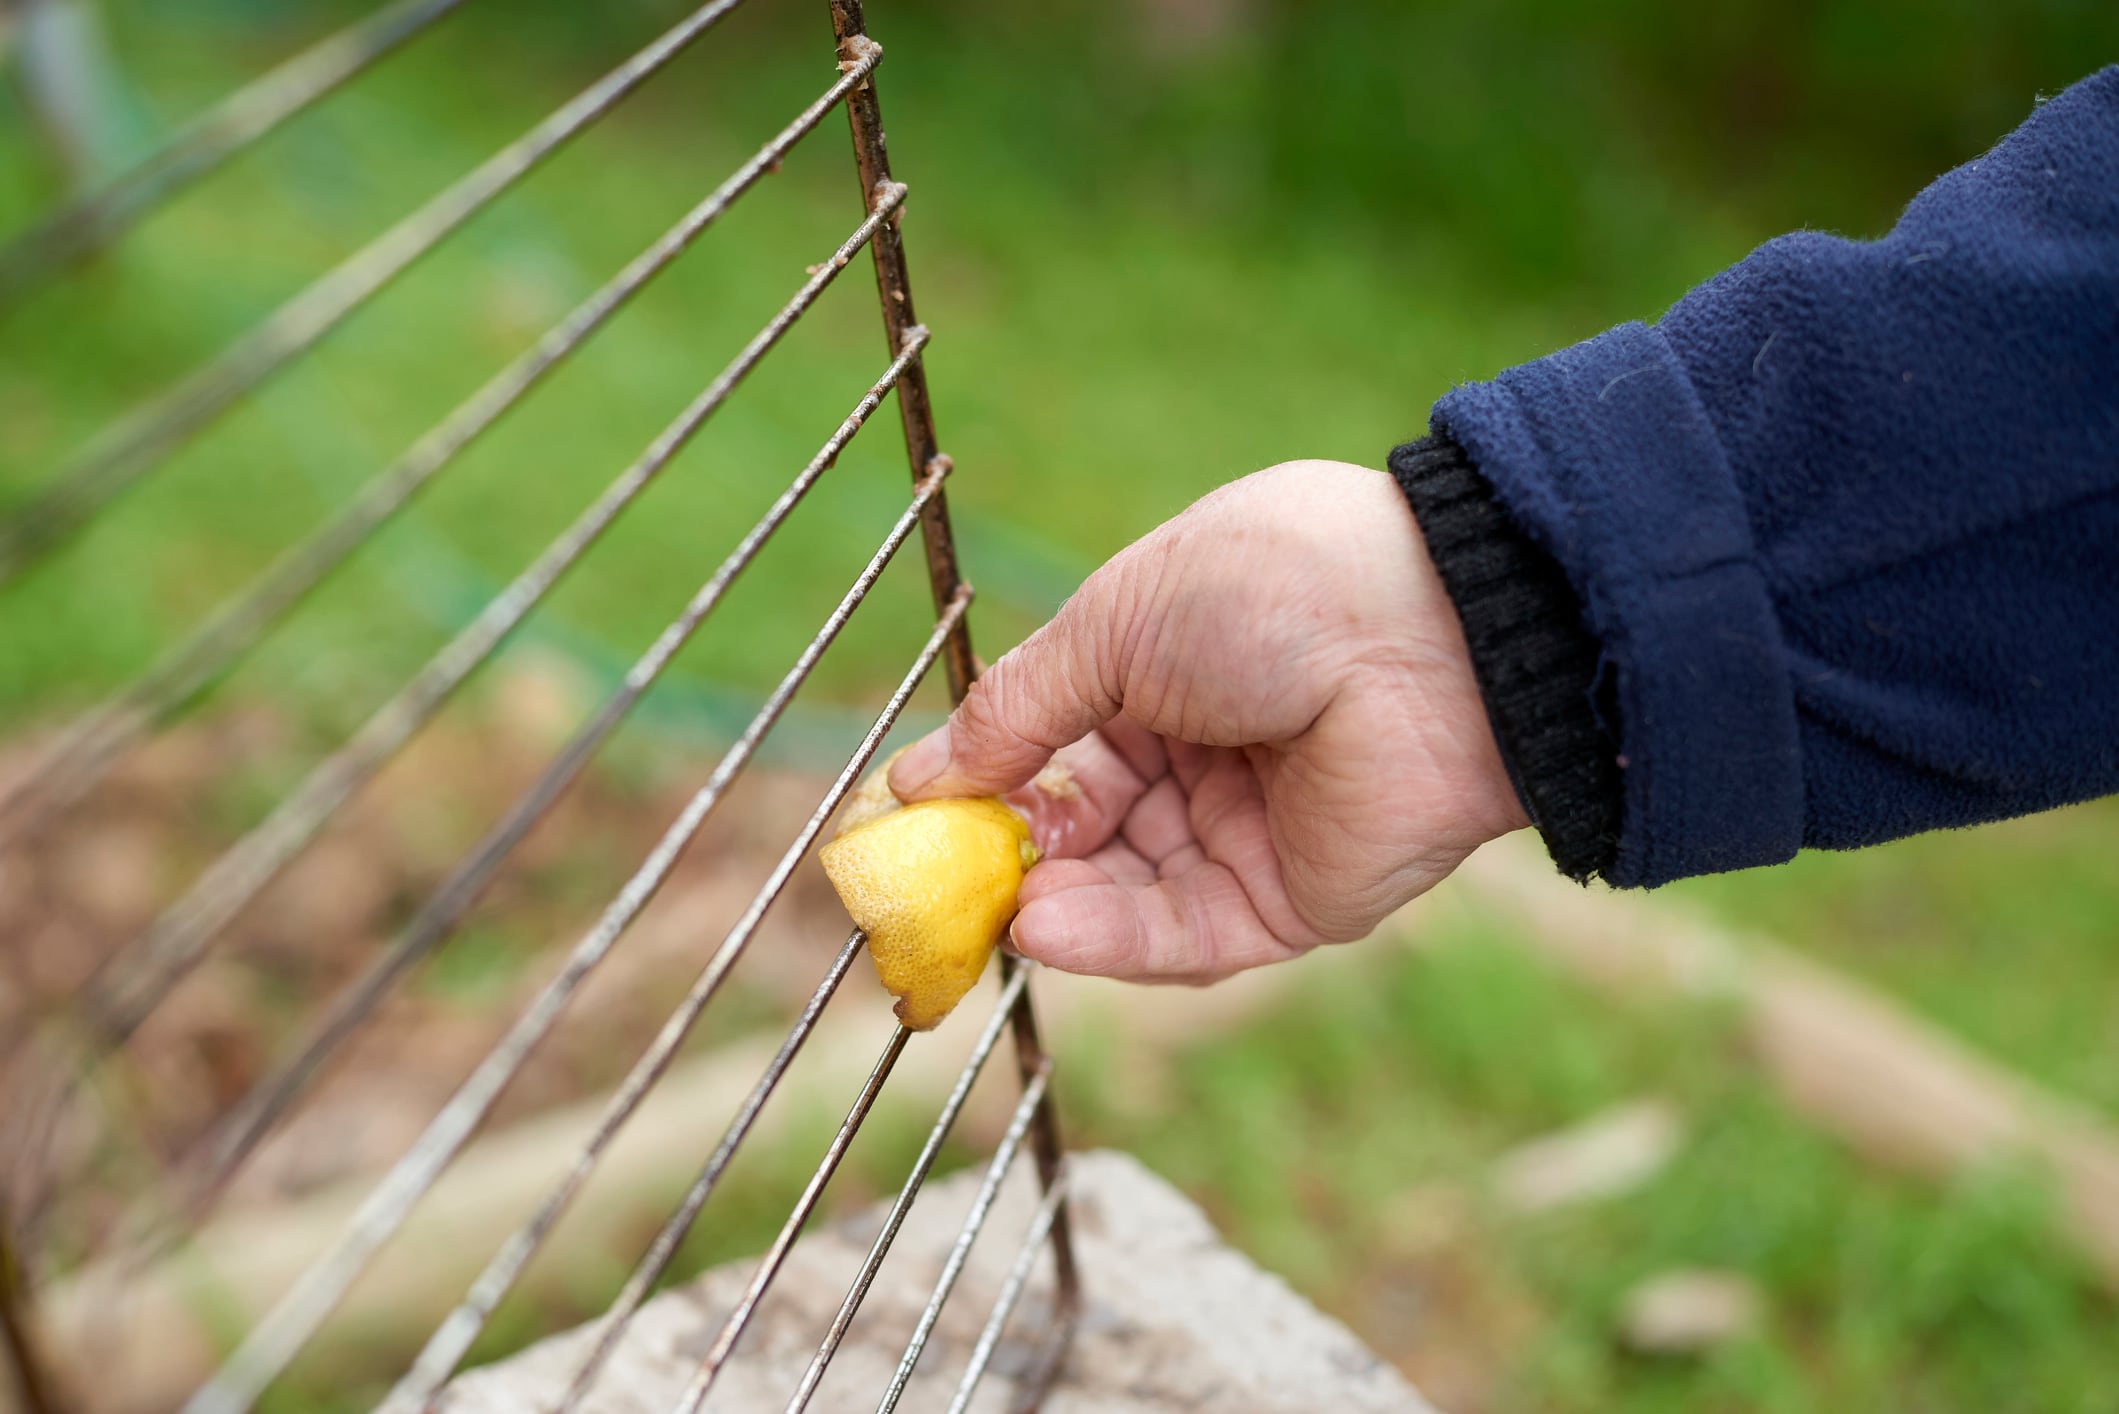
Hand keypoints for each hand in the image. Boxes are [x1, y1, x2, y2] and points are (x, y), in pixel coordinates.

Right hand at [888, 460, 1527, 982]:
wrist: (1430, 633)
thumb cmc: (1272, 591)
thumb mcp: (1115, 622)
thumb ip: (1017, 710)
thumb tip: (917, 775)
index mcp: (1160, 667)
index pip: (1048, 744)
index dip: (981, 781)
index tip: (910, 818)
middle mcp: (1200, 753)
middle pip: (1078, 831)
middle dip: (1007, 857)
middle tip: (934, 885)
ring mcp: (1244, 831)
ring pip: (1121, 893)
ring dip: (1051, 903)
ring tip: (993, 907)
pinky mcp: (1288, 902)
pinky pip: (1184, 936)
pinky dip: (1110, 938)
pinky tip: (1044, 927)